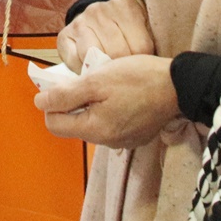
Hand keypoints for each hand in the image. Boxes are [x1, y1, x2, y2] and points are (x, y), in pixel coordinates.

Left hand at [35, 54, 178, 149]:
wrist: (180, 85)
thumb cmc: (137, 78)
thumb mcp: (96, 81)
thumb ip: (65, 95)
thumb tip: (40, 103)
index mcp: (95, 130)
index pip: (54, 124)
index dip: (53, 102)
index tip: (64, 84)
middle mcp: (107, 142)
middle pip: (73, 124)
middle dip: (73, 103)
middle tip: (87, 80)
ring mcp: (123, 141)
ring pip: (92, 123)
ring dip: (92, 105)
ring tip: (106, 85)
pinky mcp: (136, 136)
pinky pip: (110, 124)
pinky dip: (109, 110)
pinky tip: (121, 95)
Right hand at [58, 0, 155, 72]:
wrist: (98, 18)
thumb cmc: (125, 31)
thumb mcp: (142, 29)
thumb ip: (147, 44)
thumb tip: (151, 66)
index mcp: (125, 7)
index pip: (140, 46)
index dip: (141, 62)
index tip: (140, 67)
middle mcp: (100, 10)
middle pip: (117, 52)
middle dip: (122, 69)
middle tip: (124, 75)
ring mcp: (81, 21)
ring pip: (94, 55)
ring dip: (102, 70)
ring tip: (108, 75)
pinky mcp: (64, 35)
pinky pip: (75, 60)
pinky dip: (83, 71)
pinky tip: (91, 70)